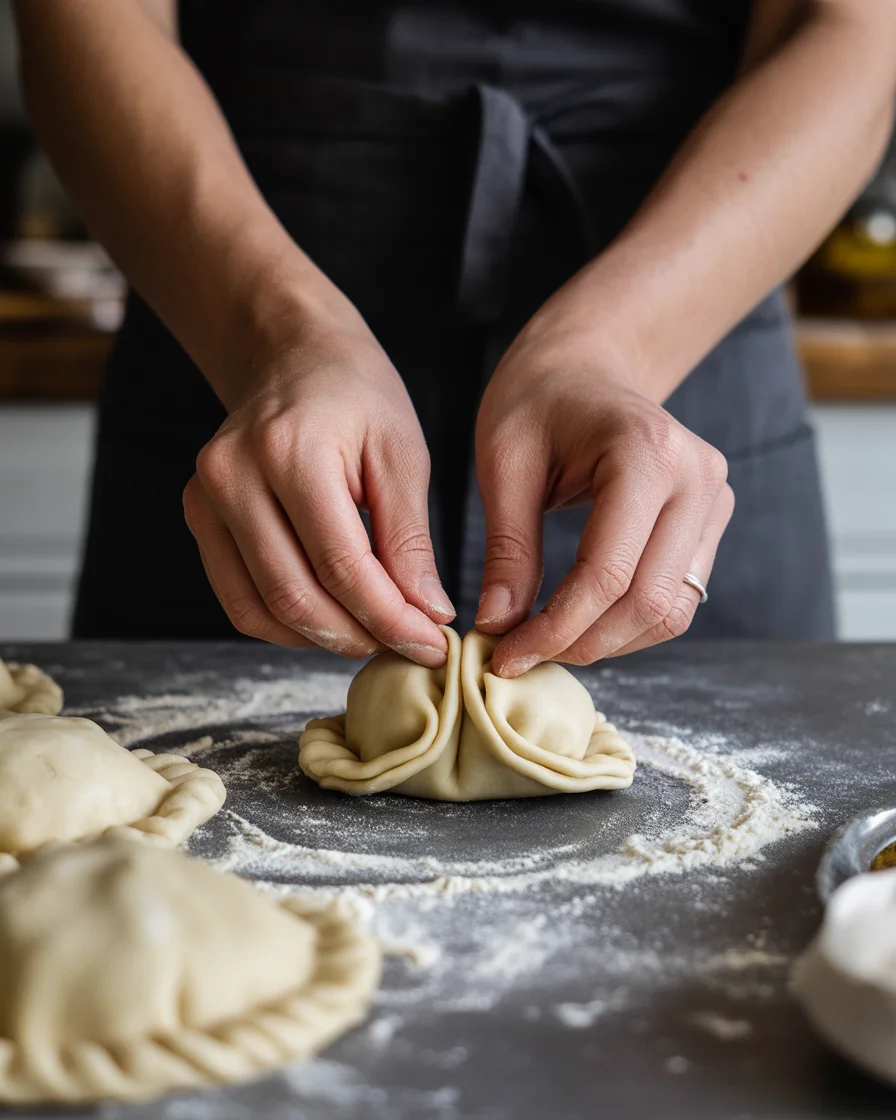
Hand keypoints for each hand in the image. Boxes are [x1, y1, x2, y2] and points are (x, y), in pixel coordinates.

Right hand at [182, 314, 453, 664]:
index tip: (434, 644)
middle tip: (409, 646)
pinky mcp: (199, 517)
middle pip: (295, 596)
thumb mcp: (402, 453)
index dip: (391, 619)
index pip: (342, 566)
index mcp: (290, 451)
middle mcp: (232, 476)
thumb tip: (426, 614)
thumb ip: (410, 538)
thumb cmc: (356, 395)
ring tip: (374, 633)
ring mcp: (205, 499)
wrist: (291, 354)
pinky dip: (287, 623)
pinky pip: (238, 599)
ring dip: (322, 639)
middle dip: (360, 635)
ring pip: (259, 611)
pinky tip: (332, 616)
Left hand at [474, 317, 733, 675]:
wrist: (585, 366)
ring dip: (607, 642)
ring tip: (545, 641)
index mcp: (646, 451)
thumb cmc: (536, 400)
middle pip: (648, 602)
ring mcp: (713, 499)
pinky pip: (677, 596)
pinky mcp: (711, 519)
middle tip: (520, 655)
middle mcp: (697, 477)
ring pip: (671, 610)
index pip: (608, 573)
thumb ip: (507, 548)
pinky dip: (628, 623)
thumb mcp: (504, 463)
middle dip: (580, 643)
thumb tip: (499, 625)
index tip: (505, 655)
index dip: (555, 628)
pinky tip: (580, 622)